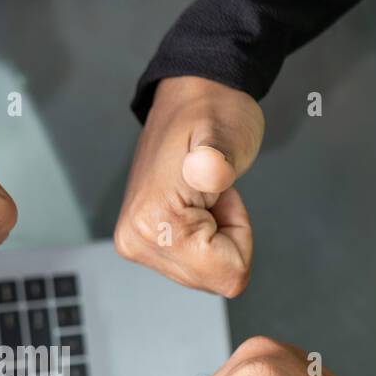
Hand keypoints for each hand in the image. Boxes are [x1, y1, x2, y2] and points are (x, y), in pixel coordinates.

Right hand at [114, 76, 264, 296]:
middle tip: (214, 194)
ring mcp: (136, 243)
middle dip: (227, 239)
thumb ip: (217, 158)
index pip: (225, 274)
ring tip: (203, 195)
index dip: (239, 234)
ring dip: (217, 237)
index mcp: (152, 223)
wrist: (193, 95)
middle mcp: (135, 241)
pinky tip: (195, 204)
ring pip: (206, 274)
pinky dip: (206, 237)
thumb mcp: (225, 131)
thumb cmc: (213, 112)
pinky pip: (197, 264)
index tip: (221, 194)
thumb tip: (207, 173)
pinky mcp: (144, 242)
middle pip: (212, 279)